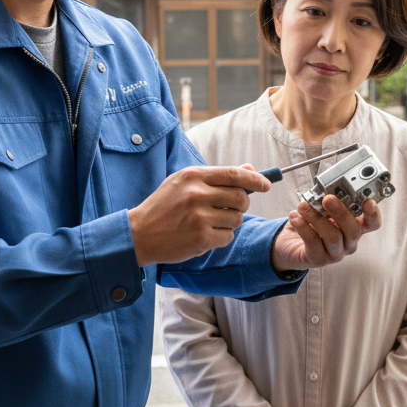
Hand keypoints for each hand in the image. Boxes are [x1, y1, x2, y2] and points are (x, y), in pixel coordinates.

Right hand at [129, 166, 269, 266]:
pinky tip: (205, 235)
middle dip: (242, 205)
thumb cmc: (164, 206)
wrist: (139, 233)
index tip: (266, 185)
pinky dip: (222, 237)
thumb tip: (250, 169)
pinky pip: (228, 237)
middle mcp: (197, 194)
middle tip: (232, 209)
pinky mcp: (200, 238)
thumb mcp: (184, 183)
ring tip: (212, 222)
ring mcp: (199, 217)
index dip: (255, 180)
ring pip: (236, 219)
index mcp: (194, 176)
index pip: (234, 174)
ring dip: (230, 223)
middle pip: (241, 198)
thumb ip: (216, 177)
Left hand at [270, 196, 380, 272]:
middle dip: (341, 213)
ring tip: (303, 206)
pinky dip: (303, 227)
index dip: (373, 214)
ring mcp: (335, 253)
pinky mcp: (318, 259)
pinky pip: (313, 243)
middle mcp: (349, 242)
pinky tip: (295, 217)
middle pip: (354, 230)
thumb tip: (327, 189)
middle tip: (328, 199)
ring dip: (317, 218)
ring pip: (333, 237)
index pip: (372, 223)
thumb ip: (327, 200)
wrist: (290, 243)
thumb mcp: (321, 209)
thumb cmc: (310, 223)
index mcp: (354, 227)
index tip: (368, 202)